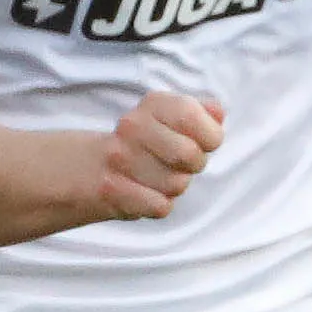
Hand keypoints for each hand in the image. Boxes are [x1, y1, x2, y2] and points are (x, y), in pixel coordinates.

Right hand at [62, 90, 219, 226]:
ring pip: (177, 185)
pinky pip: (161, 206)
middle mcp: (132, 126)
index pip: (190, 115)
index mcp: (153, 104)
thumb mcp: (174, 118)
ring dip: (175, 186)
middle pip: (189, 154)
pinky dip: (159, 205)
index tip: (205, 142)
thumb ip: (201, 113)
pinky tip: (146, 193)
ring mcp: (120, 158)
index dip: (210, 135)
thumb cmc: (150, 143)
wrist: (93, 167)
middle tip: (181, 164)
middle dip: (195, 165)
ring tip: (158, 177)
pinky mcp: (112, 190)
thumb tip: (217, 114)